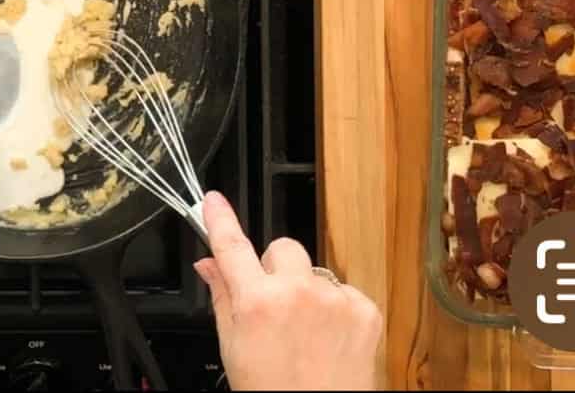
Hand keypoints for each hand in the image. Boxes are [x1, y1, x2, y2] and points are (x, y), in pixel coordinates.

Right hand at [194, 191, 381, 390]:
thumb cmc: (273, 392)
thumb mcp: (233, 348)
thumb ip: (222, 297)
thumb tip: (209, 265)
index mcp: (258, 303)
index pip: (232, 247)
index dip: (220, 219)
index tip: (213, 200)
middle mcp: (298, 294)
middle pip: (282, 248)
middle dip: (276, 269)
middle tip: (273, 304)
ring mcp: (335, 300)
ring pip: (314, 271)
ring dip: (307, 290)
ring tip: (305, 332)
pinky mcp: (365, 310)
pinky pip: (344, 291)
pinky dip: (337, 309)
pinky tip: (329, 339)